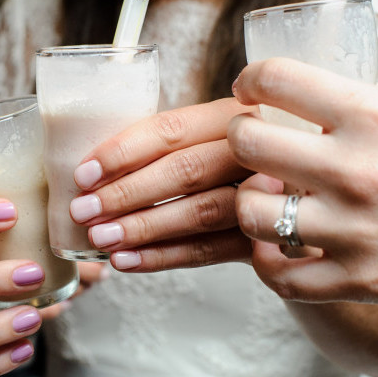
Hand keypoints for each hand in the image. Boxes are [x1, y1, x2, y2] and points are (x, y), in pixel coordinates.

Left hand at [67, 98, 252, 271]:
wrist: (294, 199)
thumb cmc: (230, 164)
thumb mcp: (206, 139)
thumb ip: (165, 147)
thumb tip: (88, 172)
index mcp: (234, 115)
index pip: (172, 129)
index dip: (123, 152)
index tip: (84, 175)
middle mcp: (258, 150)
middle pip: (186, 170)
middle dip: (127, 192)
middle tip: (83, 211)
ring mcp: (270, 195)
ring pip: (201, 212)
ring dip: (144, 228)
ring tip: (101, 239)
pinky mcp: (269, 238)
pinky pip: (212, 251)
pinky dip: (164, 257)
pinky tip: (127, 261)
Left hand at [229, 56, 377, 309]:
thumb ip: (353, 107)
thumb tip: (294, 100)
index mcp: (375, 116)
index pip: (279, 80)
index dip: (252, 80)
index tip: (249, 90)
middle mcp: (357, 170)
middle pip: (247, 144)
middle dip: (241, 138)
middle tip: (252, 143)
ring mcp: (356, 230)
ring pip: (250, 214)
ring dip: (249, 203)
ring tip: (266, 197)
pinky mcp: (361, 279)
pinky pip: (280, 276)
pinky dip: (270, 261)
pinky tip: (281, 245)